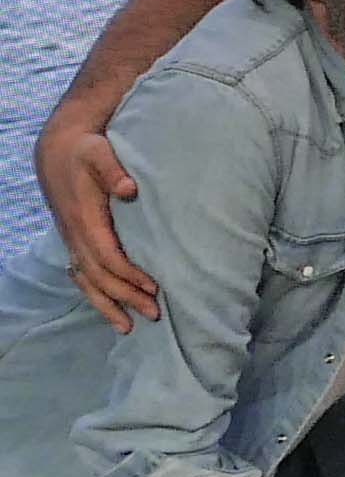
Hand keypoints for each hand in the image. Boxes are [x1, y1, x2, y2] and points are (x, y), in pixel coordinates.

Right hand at [39, 108, 156, 330]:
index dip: (129, 274)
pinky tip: (108, 307)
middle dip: (125, 297)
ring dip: (108, 304)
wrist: (58, 149)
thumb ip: (112, 169)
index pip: (107, 255)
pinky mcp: (74, 239)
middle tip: (154, 314)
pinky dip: (94, 293)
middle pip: (99, 276)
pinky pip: (81, 274)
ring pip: (86, 280)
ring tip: (128, 327)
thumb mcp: (99, 152)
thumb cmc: (85, 150)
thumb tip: (129, 189)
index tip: (154, 287)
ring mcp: (72, 239)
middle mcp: (75, 234)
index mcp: (84, 218)